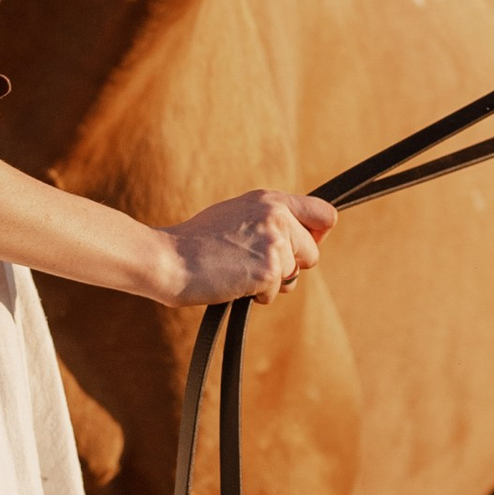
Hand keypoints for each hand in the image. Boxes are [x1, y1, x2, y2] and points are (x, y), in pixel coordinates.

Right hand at [158, 188, 335, 306]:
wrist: (169, 258)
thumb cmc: (197, 242)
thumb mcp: (237, 215)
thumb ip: (269, 220)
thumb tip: (302, 237)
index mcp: (270, 199)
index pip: (324, 214)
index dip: (317, 235)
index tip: (301, 247)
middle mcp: (276, 215)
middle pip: (312, 253)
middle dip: (290, 266)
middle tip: (253, 264)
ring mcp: (274, 242)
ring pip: (294, 275)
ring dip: (270, 283)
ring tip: (237, 271)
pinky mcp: (268, 269)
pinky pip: (275, 292)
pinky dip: (256, 295)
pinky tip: (232, 282)